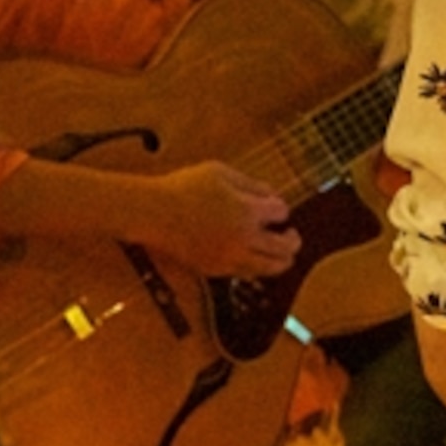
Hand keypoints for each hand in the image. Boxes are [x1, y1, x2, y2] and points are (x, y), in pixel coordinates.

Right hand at [146, 161, 299, 279]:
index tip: (276, 208)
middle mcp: (243, 238)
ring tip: (282, 254)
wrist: (152, 213)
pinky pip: (246, 273)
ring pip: (269, 268)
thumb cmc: (184, 188)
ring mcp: (229, 257)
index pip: (281, 212)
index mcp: (246, 211)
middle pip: (285, 248)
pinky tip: (253, 257)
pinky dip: (256, 266)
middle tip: (292, 236)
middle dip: (292, 241)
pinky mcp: (215, 270)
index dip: (281, 209)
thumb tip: (271, 195)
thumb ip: (250, 184)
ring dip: (280, 260)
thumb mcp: (220, 172)